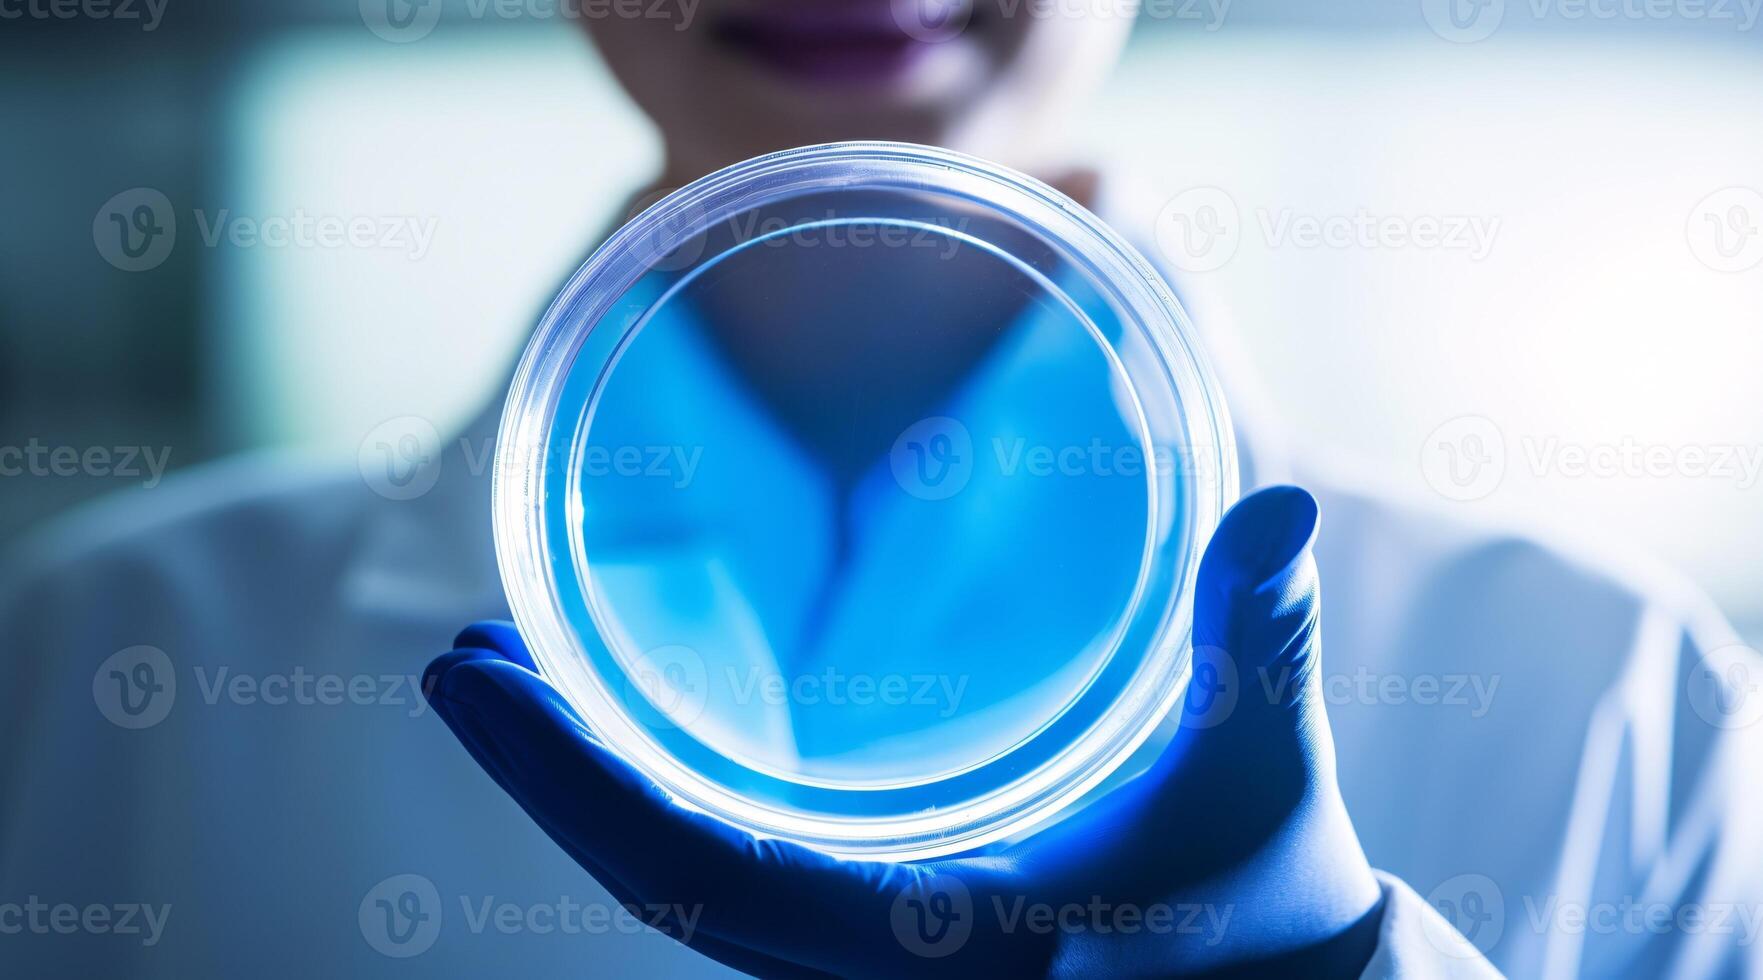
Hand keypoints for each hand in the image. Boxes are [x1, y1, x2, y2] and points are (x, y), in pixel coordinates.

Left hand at [425, 486, 1385, 977]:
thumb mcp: (1257, 757)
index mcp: (941, 940)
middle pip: (660, 890)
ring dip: (585, 789)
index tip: (471, 678)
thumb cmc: (1266, 875)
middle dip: (546, 776)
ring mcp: (868, 962)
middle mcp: (875, 971)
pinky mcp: (882, 940)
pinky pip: (732, 884)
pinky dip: (657, 809)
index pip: (709, 876)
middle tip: (454, 661)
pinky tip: (633, 738)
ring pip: (685, 895)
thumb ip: (1255, 634)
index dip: (577, 781)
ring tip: (509, 682)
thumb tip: (1279, 503)